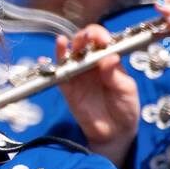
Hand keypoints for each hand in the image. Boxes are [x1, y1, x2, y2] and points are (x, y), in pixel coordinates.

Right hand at [56, 24, 138, 168]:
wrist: (115, 132)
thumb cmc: (125, 107)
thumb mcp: (126, 90)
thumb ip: (115, 74)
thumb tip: (110, 56)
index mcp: (108, 59)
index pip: (101, 40)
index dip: (100, 36)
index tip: (104, 41)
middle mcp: (91, 63)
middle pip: (82, 42)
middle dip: (83, 37)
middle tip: (88, 39)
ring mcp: (78, 75)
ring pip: (68, 55)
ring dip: (64, 47)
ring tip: (62, 42)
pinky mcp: (68, 89)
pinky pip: (56, 76)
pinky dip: (49, 68)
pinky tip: (43, 62)